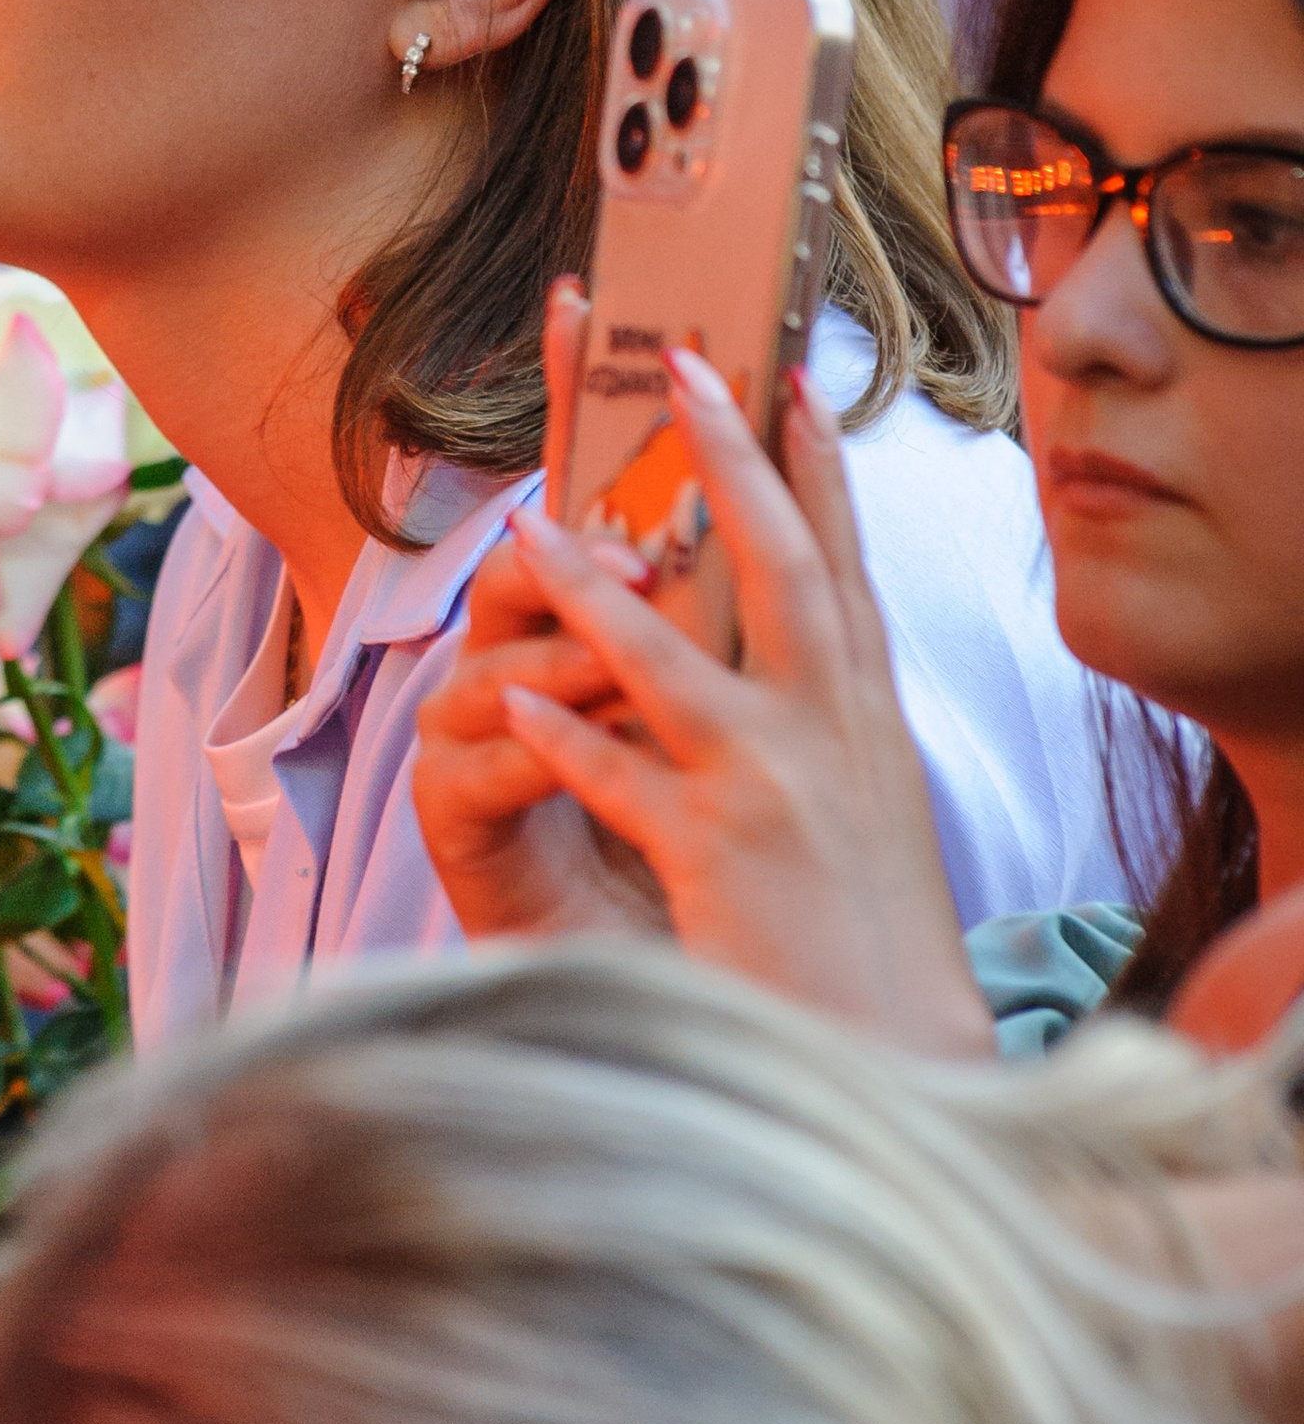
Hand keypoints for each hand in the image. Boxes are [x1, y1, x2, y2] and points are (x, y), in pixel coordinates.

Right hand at [413, 280, 668, 943]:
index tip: (589, 296)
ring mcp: (475, 732)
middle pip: (526, 555)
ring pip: (505, 653)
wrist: (660, 995)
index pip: (590, 503)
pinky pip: (485, 762)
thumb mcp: (731, 716)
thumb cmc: (694, 847)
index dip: (583, 395)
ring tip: (621, 615)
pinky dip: (532, 744)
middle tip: (627, 490)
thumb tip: (801, 483)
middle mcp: (521, 660)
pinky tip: (548, 725)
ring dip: (570, 630)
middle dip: (576, 503)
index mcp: (595, 626)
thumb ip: (734, 612)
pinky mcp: (455, 819)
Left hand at [425, 332, 996, 1052]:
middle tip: (688, 367)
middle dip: (731, 465)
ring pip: (673, 666)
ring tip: (529, 526)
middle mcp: (832, 735)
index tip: (793, 376)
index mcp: (867, 715)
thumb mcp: (872, 800)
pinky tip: (516, 702)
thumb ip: (830, 715)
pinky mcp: (718, 861)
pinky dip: (569, 740)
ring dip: (597, 592)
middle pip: (780, 571)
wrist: (906, 1056)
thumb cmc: (872, 934)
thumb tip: (804, 638)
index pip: (843, 564)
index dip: (820, 466)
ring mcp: (775, 793)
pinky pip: (623, 783)